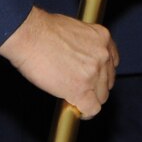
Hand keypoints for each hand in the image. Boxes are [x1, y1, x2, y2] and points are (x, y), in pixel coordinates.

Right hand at [0, 6, 117, 117]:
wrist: (29, 35)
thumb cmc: (42, 29)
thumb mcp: (74, 29)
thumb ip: (84, 45)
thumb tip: (80, 59)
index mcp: (102, 38)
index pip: (112, 62)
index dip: (102, 73)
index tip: (94, 78)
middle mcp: (102, 56)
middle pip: (108, 81)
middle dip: (96, 86)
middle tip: (80, 88)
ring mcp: (93, 74)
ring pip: (101, 97)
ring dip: (90, 99)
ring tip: (75, 98)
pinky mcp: (81, 90)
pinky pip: (92, 109)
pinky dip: (85, 112)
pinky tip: (77, 109)